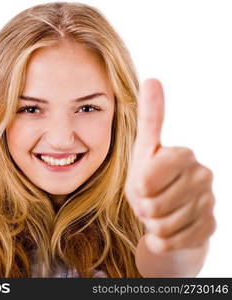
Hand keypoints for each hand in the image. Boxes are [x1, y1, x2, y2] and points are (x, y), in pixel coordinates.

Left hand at [125, 79, 215, 253]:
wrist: (169, 215)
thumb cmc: (150, 181)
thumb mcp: (143, 152)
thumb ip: (150, 119)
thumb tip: (153, 79)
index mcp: (182, 154)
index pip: (147, 176)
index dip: (138, 186)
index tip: (142, 183)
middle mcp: (201, 175)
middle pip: (152, 203)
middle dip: (142, 206)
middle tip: (148, 200)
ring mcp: (208, 202)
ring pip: (161, 224)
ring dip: (151, 222)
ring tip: (158, 212)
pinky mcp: (209, 227)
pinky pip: (170, 241)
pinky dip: (161, 239)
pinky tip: (168, 228)